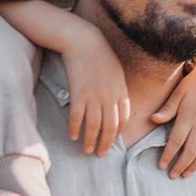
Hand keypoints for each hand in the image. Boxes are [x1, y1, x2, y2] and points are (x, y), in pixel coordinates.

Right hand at [64, 24, 130, 155]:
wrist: (85, 41)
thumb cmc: (100, 55)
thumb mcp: (116, 73)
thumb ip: (117, 89)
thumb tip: (114, 104)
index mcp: (121, 92)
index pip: (123, 119)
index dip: (117, 133)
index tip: (111, 141)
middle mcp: (110, 97)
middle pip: (110, 126)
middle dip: (106, 143)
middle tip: (100, 154)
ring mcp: (94, 96)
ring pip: (94, 125)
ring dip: (90, 140)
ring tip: (87, 150)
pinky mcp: (79, 93)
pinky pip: (77, 116)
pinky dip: (75, 128)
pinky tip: (72, 136)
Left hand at [152, 47, 195, 177]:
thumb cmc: (193, 83)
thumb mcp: (178, 93)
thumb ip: (167, 109)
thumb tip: (153, 120)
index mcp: (188, 117)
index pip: (176, 141)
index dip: (168, 155)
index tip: (161, 165)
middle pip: (191, 151)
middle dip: (181, 165)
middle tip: (172, 175)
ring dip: (194, 165)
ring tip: (186, 174)